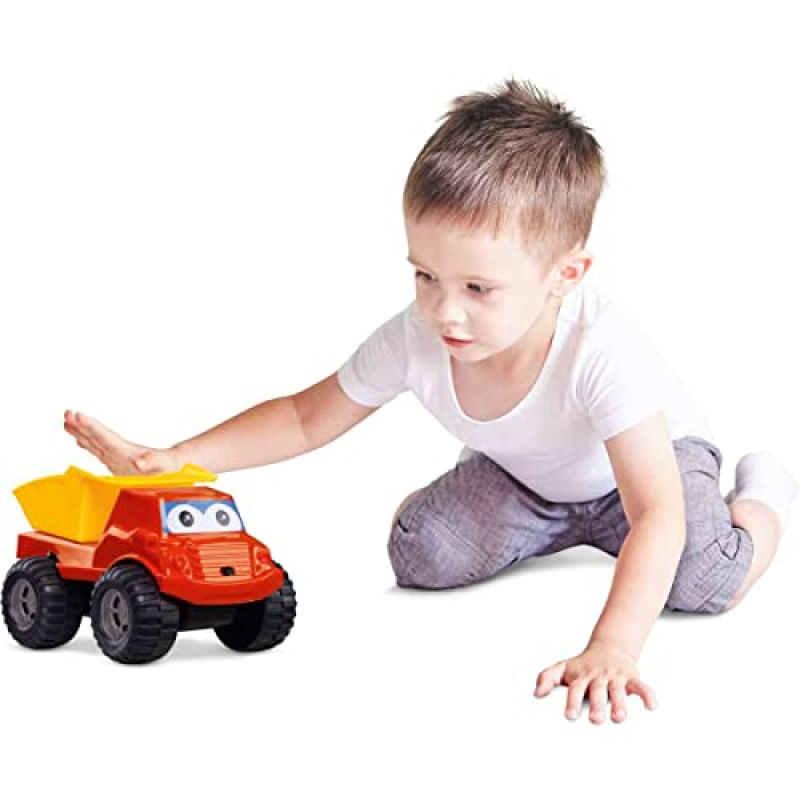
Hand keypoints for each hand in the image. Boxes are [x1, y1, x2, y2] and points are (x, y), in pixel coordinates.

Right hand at [64, 410, 181, 475]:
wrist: (175, 467)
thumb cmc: (168, 467)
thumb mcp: (160, 465)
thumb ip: (150, 462)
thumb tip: (140, 462)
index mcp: (126, 451)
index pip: (104, 436)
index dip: (89, 426)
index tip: (75, 415)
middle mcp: (119, 450)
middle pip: (97, 435)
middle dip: (81, 425)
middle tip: (67, 413)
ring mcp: (117, 456)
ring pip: (94, 441)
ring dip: (80, 432)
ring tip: (66, 422)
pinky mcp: (117, 463)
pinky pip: (97, 450)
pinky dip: (86, 444)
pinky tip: (79, 440)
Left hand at [533, 640, 657, 723]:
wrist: (608, 648)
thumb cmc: (582, 665)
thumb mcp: (562, 667)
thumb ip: (546, 677)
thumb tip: (536, 693)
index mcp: (581, 676)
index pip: (576, 688)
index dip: (573, 701)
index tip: (570, 715)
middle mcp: (598, 676)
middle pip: (598, 691)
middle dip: (598, 705)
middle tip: (596, 719)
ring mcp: (615, 677)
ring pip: (618, 691)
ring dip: (620, 704)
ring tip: (619, 718)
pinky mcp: (631, 678)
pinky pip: (641, 686)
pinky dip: (647, 695)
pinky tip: (651, 707)